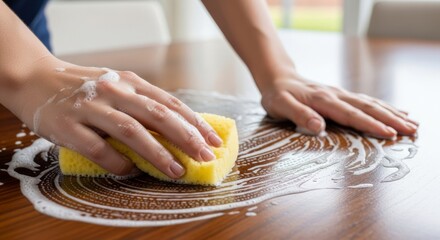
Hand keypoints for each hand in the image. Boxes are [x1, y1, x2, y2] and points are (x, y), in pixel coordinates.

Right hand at [14, 56, 222, 177]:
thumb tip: (178, 129)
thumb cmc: (84, 87)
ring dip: (157, 153)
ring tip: (176, 171)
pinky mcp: (69, 125)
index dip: (194, 123)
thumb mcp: (117, 86)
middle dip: (185, 137)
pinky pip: (97, 148)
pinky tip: (129, 171)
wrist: (36, 79)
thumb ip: (142, 103)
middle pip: (157, 115)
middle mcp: (114, 91)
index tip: (213, 141)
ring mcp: (91, 107)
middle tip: (205, 157)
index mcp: (130, 82)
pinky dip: (116, 162)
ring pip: (131, 131)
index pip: (170, 103)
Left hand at [260, 75, 417, 138]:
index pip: (350, 115)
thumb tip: (318, 127)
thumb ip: (299, 115)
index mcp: (322, 100)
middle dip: (390, 119)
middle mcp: (335, 95)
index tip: (389, 133)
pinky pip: (365, 101)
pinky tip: (396, 111)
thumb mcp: (280, 106)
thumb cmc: (277, 95)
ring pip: (370, 103)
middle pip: (367, 107)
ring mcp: (339, 94)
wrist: (278, 78)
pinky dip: (383, 106)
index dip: (370, 125)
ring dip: (391, 113)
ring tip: (412, 123)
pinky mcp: (340, 95)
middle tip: (411, 130)